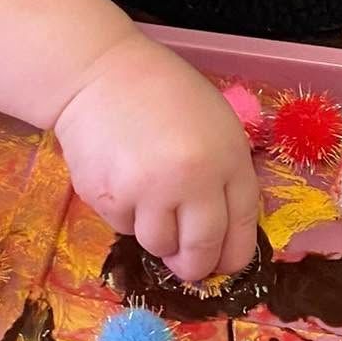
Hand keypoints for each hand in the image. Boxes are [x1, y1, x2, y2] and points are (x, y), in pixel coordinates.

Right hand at [54, 32, 259, 283]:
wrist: (99, 74)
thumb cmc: (163, 94)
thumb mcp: (215, 123)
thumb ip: (224, 172)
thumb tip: (223, 230)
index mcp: (227, 158)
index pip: (242, 225)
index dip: (235, 255)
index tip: (226, 266)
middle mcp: (191, 180)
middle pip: (201, 249)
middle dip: (196, 265)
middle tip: (188, 266)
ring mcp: (147, 191)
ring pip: (158, 245)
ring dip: (157, 236)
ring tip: (148, 201)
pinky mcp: (107, 197)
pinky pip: (123, 226)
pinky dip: (124, 213)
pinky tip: (121, 178)